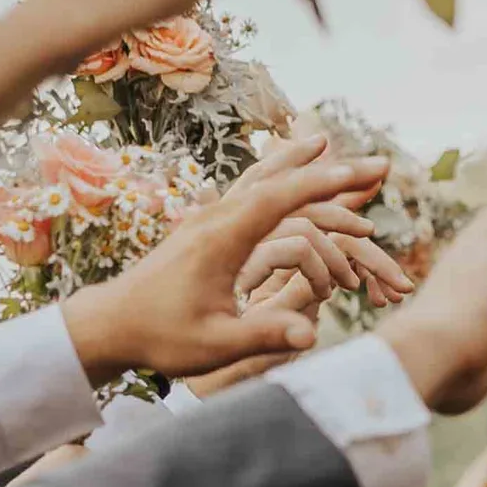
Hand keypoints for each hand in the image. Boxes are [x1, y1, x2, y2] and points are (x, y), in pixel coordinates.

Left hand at [65, 135, 389, 383]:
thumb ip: (264, 335)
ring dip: (294, 161)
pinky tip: (278, 174)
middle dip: (327, 168)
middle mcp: (215, 218)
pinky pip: (243, 191)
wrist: (112, 323)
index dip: (327, 184)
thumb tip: (312, 335)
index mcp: (222, 239)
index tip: (364, 174)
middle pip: (277, 179)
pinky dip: (270, 176)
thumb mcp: (216, 344)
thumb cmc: (161, 337)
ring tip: (323, 142)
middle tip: (374, 163)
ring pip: (257, 178)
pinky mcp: (201, 226)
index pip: (283, 199)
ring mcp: (206, 218)